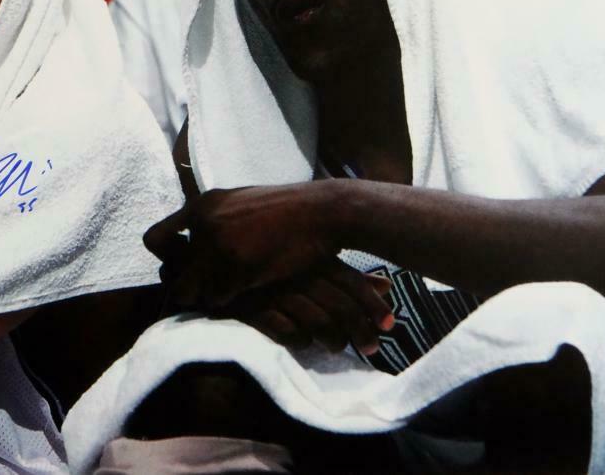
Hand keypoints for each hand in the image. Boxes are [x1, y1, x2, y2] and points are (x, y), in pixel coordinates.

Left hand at [145, 184, 334, 307]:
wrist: (322, 211)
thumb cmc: (286, 209)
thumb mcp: (240, 202)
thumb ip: (213, 220)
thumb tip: (191, 247)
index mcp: (202, 205)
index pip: (153, 239)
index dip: (165, 259)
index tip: (182, 268)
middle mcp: (204, 224)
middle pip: (173, 273)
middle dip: (188, 285)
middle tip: (208, 289)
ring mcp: (220, 245)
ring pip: (194, 290)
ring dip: (210, 296)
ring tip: (231, 292)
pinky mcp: (239, 267)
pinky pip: (219, 298)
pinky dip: (230, 301)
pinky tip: (249, 293)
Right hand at [216, 262, 393, 352]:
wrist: (214, 254)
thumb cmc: (269, 257)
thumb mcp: (307, 261)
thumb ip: (344, 274)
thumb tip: (387, 285)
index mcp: (309, 256)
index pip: (350, 280)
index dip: (372, 304)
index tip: (389, 325)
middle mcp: (295, 272)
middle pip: (338, 304)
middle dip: (361, 329)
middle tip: (374, 348)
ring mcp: (274, 289)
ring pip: (315, 320)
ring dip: (333, 339)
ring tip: (340, 349)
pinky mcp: (253, 306)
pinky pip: (283, 329)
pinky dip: (299, 339)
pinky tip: (305, 344)